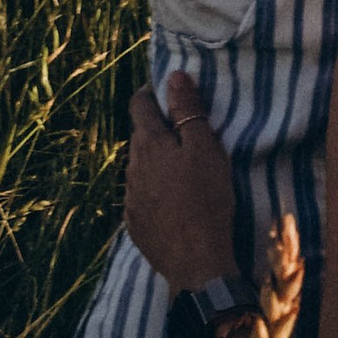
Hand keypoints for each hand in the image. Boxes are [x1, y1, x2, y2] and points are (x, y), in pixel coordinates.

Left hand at [123, 71, 237, 290]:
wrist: (196, 261)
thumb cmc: (207, 199)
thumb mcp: (205, 148)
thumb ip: (189, 111)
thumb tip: (174, 76)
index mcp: (149, 143)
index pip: (140, 105)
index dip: (152, 94)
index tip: (167, 94)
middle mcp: (132, 167)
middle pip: (141, 138)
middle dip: (159, 132)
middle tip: (186, 136)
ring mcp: (130, 198)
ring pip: (141, 169)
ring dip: (157, 164)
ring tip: (183, 173)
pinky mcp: (134, 224)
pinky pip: (142, 198)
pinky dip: (155, 193)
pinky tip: (174, 204)